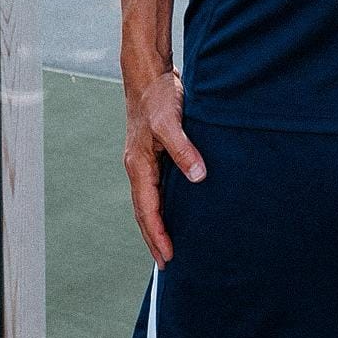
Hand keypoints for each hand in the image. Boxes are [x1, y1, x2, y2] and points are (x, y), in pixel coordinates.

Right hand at [123, 68, 205, 266]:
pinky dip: (165, 202)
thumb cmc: (158, 97)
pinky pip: (159, 185)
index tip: (168, 257)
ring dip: (159, 222)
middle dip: (155, 237)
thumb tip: (198, 177)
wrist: (150, 75)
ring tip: (171, 244)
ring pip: (151, 199)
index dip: (157, 234)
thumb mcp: (170, 122)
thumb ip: (183, 149)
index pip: (147, 209)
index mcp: (138, 165)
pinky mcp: (157, 152)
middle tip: (168, 263)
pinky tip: (178, 207)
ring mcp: (146, 160)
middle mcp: (139, 167)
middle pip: (145, 210)